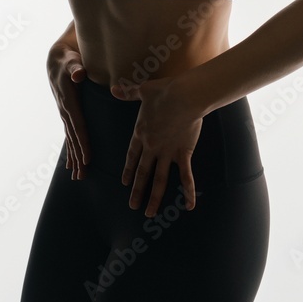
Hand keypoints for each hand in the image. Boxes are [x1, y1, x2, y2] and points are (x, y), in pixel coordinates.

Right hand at [47, 44, 90, 179]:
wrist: (57, 59)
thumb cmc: (68, 60)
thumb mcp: (72, 62)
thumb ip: (76, 69)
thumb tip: (79, 75)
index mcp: (69, 102)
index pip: (78, 126)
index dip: (83, 142)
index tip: (87, 158)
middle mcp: (65, 112)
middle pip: (73, 139)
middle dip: (78, 158)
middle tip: (82, 177)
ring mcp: (65, 114)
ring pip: (70, 140)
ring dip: (74, 158)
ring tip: (78, 176)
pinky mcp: (67, 114)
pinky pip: (69, 135)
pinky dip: (71, 150)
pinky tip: (73, 163)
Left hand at [111, 75, 201, 216]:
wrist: (184, 96)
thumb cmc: (164, 91)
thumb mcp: (142, 90)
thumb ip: (127, 93)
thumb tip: (113, 88)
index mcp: (140, 133)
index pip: (132, 156)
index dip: (128, 170)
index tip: (124, 182)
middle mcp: (151, 147)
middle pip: (142, 173)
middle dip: (137, 191)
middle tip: (132, 205)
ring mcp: (167, 153)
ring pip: (159, 180)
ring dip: (154, 198)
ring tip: (149, 213)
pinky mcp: (183, 153)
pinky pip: (186, 176)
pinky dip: (188, 192)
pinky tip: (189, 206)